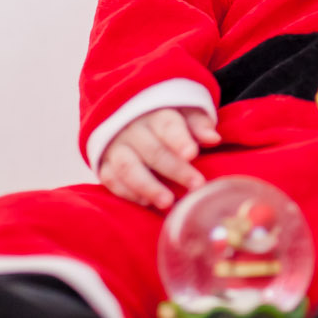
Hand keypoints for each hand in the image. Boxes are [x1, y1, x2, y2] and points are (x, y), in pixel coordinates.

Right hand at [98, 107, 221, 209]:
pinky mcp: (104, 164)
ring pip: (128, 167)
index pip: (167, 125)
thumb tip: (213, 138)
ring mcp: (115, 147)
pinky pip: (111, 179)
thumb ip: (199, 125)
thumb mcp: (186, 114)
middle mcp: (132, 130)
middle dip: (175, 169)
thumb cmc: (168, 121)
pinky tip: (146, 203)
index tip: (192, 154)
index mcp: (155, 114)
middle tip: (196, 185)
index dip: (179, 140)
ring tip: (168, 202)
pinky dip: (127, 192)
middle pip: (152, 150)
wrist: (129, 119)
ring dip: (148, 186)